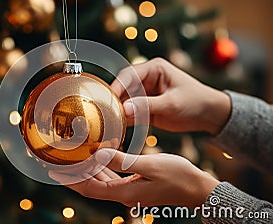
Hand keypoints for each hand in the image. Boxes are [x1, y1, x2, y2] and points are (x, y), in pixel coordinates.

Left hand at [49, 149, 219, 207]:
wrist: (198, 188)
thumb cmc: (178, 176)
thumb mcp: (150, 165)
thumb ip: (122, 160)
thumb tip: (97, 153)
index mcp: (124, 192)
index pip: (89, 188)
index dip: (71, 181)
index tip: (54, 171)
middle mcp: (123, 194)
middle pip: (91, 186)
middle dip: (74, 176)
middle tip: (59, 163)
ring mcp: (129, 191)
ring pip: (100, 182)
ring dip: (87, 171)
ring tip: (74, 159)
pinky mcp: (135, 185)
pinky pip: (112, 178)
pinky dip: (102, 169)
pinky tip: (98, 158)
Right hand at [112, 58, 230, 134]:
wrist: (209, 115)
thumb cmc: (195, 102)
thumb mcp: (172, 104)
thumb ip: (148, 105)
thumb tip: (125, 108)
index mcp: (154, 69)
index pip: (129, 75)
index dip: (117, 87)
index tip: (108, 100)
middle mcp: (146, 79)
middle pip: (123, 88)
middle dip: (115, 101)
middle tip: (106, 114)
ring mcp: (145, 93)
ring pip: (125, 101)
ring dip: (119, 111)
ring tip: (110, 122)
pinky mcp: (146, 107)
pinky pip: (131, 112)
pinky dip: (126, 120)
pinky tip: (118, 128)